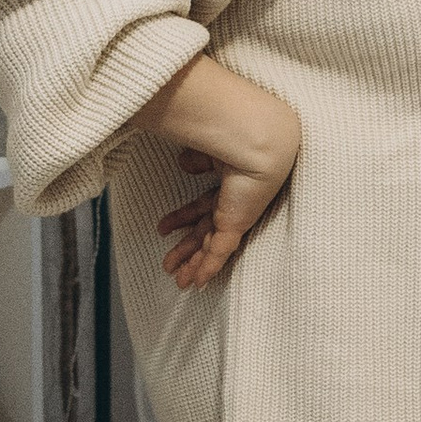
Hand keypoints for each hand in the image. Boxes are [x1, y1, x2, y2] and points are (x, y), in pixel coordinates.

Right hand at [144, 71, 302, 290]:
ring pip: (211, 249)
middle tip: (169, 266)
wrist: (258, 139)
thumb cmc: (237, 137)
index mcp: (228, 186)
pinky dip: (208, 268)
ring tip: (177, 281)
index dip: (182, 219)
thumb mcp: (209, 149)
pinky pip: (220, 253)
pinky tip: (197, 283)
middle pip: (205, 234)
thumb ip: (198, 159)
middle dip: (186, 251)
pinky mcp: (236, 225)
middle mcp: (233, 204)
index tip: (162, 229)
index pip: (202, 208)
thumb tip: (184, 163)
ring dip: (193, 265)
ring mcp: (236, 217)